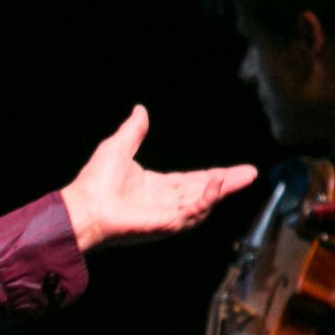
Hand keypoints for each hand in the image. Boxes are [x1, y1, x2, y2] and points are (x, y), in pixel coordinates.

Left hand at [60, 106, 257, 250]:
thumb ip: (134, 130)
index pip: (192, 181)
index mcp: (157, 187)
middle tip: (251, 174)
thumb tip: (140, 109)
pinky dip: (205, 200)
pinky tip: (214, 185)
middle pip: (204, 193)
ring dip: (220, 191)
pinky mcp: (165, 224)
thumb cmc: (95, 181)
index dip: (214, 176)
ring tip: (238, 176)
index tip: (234, 171)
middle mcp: (165, 203)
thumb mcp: (119, 146)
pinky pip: (191, 213)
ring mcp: (166, 216)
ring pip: (202, 204)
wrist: (83, 206)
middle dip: (228, 184)